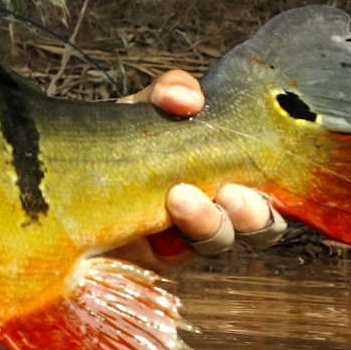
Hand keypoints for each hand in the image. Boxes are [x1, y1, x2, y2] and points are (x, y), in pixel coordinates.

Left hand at [108, 70, 286, 274]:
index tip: (260, 161)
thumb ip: (170, 92)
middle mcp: (219, 205)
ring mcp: (190, 234)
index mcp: (230, 169)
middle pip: (261, 223)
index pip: (272, 178)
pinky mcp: (159, 257)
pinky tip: (157, 230)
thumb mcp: (146, 106)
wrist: (71, 172)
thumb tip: (189, 100)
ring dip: (210, 222)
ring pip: (221, 239)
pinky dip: (173, 241)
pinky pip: (179, 256)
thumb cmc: (119, 136)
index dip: (279, 179)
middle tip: (230, 195)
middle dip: (253, 213)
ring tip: (180, 199)